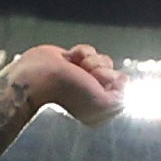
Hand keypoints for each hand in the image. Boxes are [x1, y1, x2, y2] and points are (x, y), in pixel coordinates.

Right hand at [0, 44, 123, 125]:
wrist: (37, 77)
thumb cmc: (67, 92)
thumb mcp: (102, 104)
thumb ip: (121, 97)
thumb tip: (123, 79)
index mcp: (99, 109)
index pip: (122, 88)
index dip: (113, 81)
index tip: (100, 83)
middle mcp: (91, 93)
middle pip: (113, 72)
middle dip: (101, 68)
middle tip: (87, 75)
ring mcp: (82, 78)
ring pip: (102, 60)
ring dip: (91, 60)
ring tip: (77, 66)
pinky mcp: (73, 63)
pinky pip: (88, 51)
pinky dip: (81, 52)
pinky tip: (70, 59)